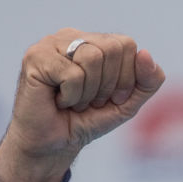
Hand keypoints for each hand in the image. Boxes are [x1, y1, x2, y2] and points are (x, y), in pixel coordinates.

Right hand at [0, 28, 164, 181]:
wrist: (53, 145)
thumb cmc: (87, 120)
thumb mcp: (127, 102)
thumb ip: (147, 81)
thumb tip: (146, 53)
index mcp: (94, 41)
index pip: (126, 44)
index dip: (125, 78)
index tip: (110, 98)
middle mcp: (72, 36)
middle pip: (112, 48)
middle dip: (108, 85)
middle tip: (90, 102)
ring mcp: (51, 44)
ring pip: (92, 58)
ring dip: (88, 93)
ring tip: (73, 102)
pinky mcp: (35, 57)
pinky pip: (71, 74)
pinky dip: (71, 97)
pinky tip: (58, 101)